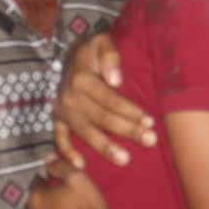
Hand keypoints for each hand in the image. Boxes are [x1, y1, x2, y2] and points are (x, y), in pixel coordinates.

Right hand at [54, 32, 155, 167]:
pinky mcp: (58, 118)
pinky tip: (81, 166)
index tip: (150, 122)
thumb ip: (110, 56)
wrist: (70, 54)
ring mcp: (63, 109)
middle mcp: (69, 96)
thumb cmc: (93, 49)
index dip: (130, 111)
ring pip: (85, 132)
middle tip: (150, 141)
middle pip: (102, 118)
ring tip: (124, 160)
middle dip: (127, 131)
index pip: (110, 100)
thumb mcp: (101, 41)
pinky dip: (67, 152)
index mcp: (81, 79)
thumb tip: (116, 80)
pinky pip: (60, 137)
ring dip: (105, 147)